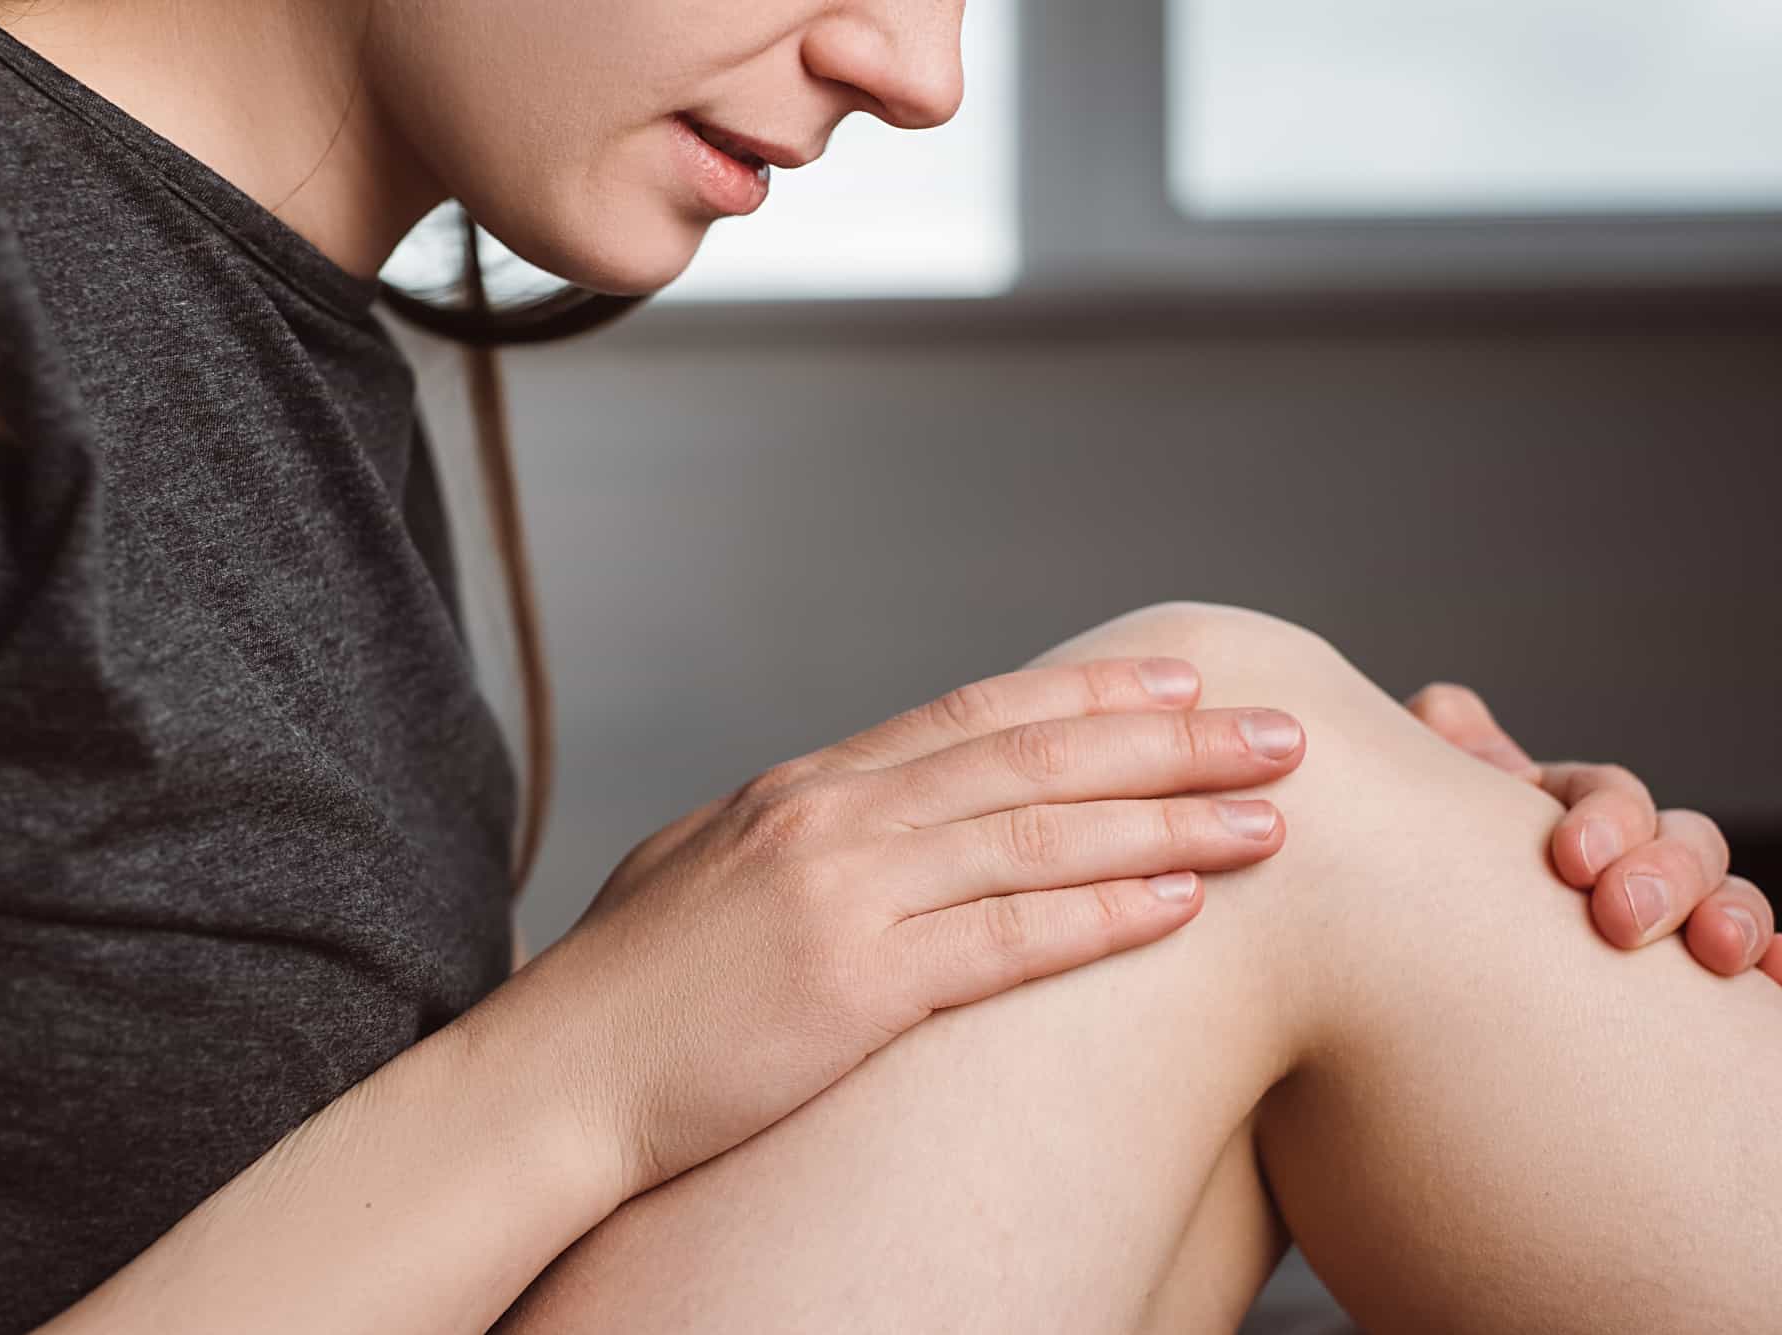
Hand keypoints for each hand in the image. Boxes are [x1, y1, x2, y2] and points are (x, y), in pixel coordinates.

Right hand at [527, 657, 1306, 1200]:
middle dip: (1168, 744)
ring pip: (1039, 836)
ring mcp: (845, 894)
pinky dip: (1101, 916)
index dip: (1086, 696)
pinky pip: (1006, 941)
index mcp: (804, 785)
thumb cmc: (627, 990)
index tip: (1176, 685)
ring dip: (1166, 823)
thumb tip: (865, 818)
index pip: (973, 715)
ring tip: (1270, 817)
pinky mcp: (855, 987)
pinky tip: (1180, 907)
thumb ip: (799, 835)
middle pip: (1031, 758)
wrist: (553, 1077)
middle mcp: (833, 817)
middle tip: (1276, 729)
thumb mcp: (708, 871)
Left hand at [1407, 682, 1777, 982]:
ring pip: (1723, 902)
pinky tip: (1774, 976)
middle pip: (1681, 844)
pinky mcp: (1673, 997)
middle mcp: (1619, 865)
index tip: (1571, 861)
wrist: (1374, 986)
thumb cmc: (1388, 900)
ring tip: (1720, 956)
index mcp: (1555, 815)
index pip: (1609, 796)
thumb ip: (1418, 770)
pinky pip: (1746, 975)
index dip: (1606, 818)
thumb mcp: (1394, 831)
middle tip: (1624, 919)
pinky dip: (1774, 966)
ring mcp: (1654, 927)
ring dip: (1734, 916)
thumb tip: (1442, 711)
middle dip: (1670, 873)